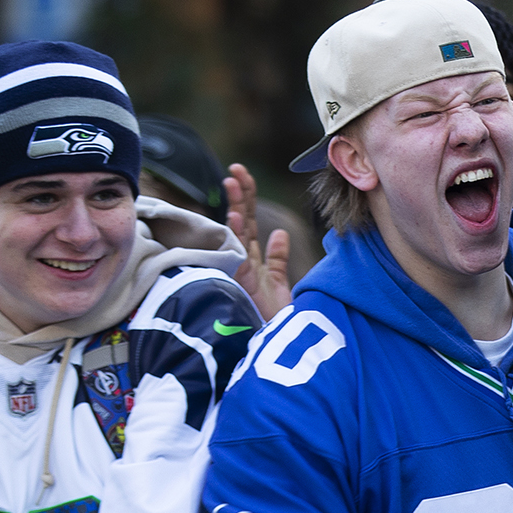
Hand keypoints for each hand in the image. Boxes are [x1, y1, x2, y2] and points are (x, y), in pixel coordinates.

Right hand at [222, 161, 290, 321]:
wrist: (268, 343)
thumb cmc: (270, 317)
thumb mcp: (278, 283)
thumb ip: (277, 258)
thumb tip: (279, 233)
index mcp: (250, 257)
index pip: (246, 220)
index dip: (245, 197)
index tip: (242, 174)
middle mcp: (240, 260)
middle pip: (238, 220)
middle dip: (237, 194)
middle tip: (235, 169)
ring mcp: (237, 269)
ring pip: (234, 231)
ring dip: (233, 206)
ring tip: (232, 181)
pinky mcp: (237, 282)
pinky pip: (234, 254)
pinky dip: (232, 235)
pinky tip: (233, 217)